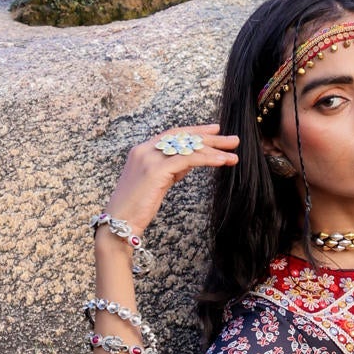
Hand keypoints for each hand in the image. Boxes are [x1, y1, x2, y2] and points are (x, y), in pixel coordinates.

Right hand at [100, 125, 238, 237]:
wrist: (119, 223)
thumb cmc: (137, 207)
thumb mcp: (157, 182)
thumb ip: (171, 169)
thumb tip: (191, 160)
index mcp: (142, 150)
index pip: (173, 134)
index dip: (196, 131)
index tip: (215, 130)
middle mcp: (144, 150)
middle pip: (184, 137)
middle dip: (211, 138)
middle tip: (233, 140)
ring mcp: (149, 158)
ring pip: (188, 147)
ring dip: (214, 149)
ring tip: (233, 154)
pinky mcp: (156, 170)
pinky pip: (188, 160)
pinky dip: (207, 159)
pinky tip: (222, 161)